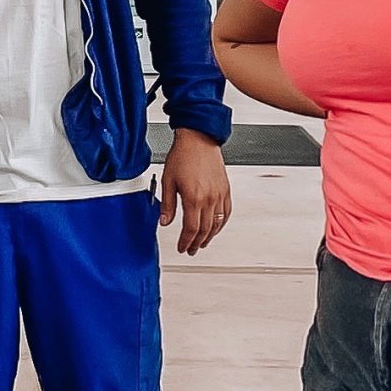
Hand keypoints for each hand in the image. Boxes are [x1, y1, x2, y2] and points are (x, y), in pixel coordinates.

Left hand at [159, 130, 231, 257]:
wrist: (198, 140)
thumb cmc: (183, 156)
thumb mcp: (168, 181)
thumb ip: (167, 204)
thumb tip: (164, 222)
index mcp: (194, 198)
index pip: (191, 229)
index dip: (186, 241)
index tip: (182, 247)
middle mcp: (209, 199)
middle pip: (205, 230)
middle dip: (197, 243)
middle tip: (191, 250)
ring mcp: (219, 195)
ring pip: (217, 224)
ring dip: (209, 237)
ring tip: (202, 243)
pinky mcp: (225, 190)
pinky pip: (226, 212)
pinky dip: (221, 224)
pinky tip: (216, 228)